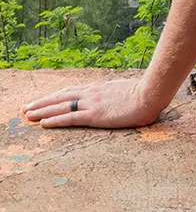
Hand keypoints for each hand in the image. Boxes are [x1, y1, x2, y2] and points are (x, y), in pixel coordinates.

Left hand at [22, 78, 163, 130]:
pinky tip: (44, 123)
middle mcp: (92, 93)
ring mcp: (92, 103)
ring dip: (43, 110)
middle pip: (61, 97)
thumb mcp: (126, 90)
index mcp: (99, 88)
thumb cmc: (144, 93)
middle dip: (42, 102)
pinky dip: (55, 120)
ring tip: (28, 115)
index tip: (44, 99)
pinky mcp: (95, 115)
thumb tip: (117, 96)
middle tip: (27, 107)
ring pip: (61, 106)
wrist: (151, 93)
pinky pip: (70, 118)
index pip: (71, 91)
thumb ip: (117, 93)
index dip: (55, 96)